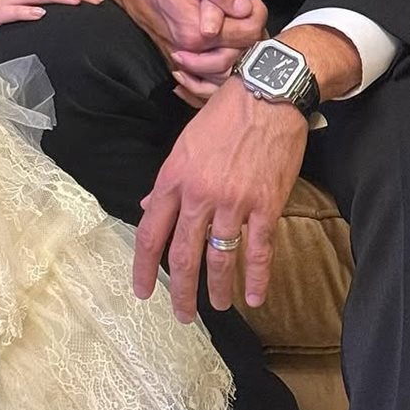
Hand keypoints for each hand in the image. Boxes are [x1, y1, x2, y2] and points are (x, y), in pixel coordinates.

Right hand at [91, 0, 263, 65]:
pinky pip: (209, 84)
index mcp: (197, 32)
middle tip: (250, 11)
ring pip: (229, 75)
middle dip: (253, 34)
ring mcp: (186, 63)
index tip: (254, 0)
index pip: (247, 34)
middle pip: (242, 56)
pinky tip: (229, 51)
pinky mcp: (182, 66)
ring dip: (242, 54)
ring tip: (240, 27)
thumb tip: (244, 7)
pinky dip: (223, 76)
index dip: (258, 16)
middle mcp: (192, 53)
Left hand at [133, 76, 307, 320]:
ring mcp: (233, 202)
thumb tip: (147, 207)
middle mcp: (199, 194)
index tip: (142, 291)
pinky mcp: (265, 205)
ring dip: (216, 289)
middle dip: (180, 290)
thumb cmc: (224, 113)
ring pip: (220, 258)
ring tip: (215, 307)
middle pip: (183, 254)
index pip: (151, 231)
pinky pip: (259, 251)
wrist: (267, 94)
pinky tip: (254, 297)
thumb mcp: (185, 143)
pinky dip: (257, 278)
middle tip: (182, 314)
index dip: (144, 267)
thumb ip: (167, 180)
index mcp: (174, 177)